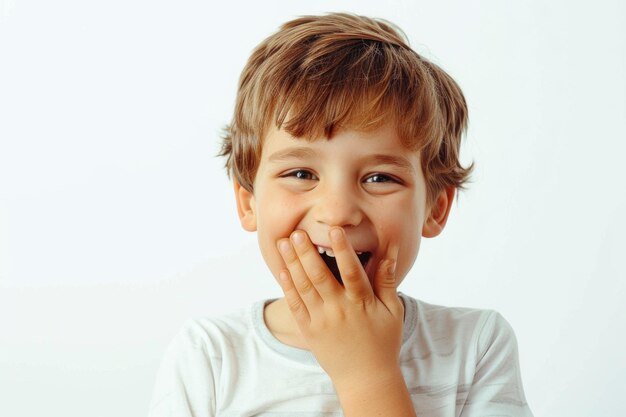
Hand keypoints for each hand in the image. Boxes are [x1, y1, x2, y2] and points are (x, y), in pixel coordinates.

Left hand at [275, 227, 403, 388]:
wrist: (366, 379)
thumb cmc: (383, 343)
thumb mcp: (393, 312)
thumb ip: (387, 281)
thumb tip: (391, 252)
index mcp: (362, 304)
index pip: (351, 271)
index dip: (342, 250)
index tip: (334, 230)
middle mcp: (339, 310)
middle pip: (320, 276)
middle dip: (307, 252)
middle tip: (297, 232)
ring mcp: (321, 321)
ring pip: (304, 287)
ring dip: (292, 264)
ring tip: (284, 243)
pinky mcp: (309, 331)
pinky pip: (295, 306)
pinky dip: (288, 287)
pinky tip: (283, 270)